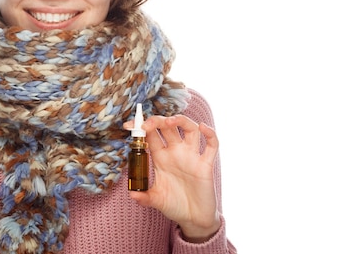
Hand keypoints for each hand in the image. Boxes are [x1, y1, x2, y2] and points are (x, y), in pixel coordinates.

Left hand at [124, 114, 220, 241]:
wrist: (193, 219)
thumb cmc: (174, 205)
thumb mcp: (156, 200)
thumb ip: (144, 196)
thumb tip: (131, 194)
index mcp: (160, 157)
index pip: (150, 135)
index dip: (140, 128)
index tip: (128, 126)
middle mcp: (176, 152)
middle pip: (167, 127)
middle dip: (157, 121)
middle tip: (146, 124)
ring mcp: (191, 156)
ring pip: (189, 129)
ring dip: (180, 121)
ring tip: (170, 122)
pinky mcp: (206, 165)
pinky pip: (211, 145)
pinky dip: (210, 134)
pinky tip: (202, 127)